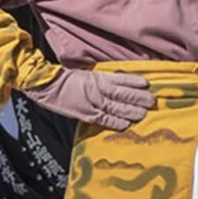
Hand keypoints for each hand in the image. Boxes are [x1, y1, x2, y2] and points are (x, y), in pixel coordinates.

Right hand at [31, 67, 155, 131]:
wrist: (46, 87)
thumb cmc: (65, 79)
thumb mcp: (86, 74)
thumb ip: (102, 79)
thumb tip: (119, 84)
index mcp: (97, 77)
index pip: (120, 79)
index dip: (134, 82)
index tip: (147, 84)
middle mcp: (97, 90)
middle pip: (122, 94)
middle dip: (138, 98)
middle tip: (152, 101)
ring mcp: (92, 103)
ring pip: (116, 108)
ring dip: (131, 111)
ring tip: (144, 113)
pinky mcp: (86, 114)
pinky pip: (104, 119)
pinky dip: (116, 122)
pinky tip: (127, 124)